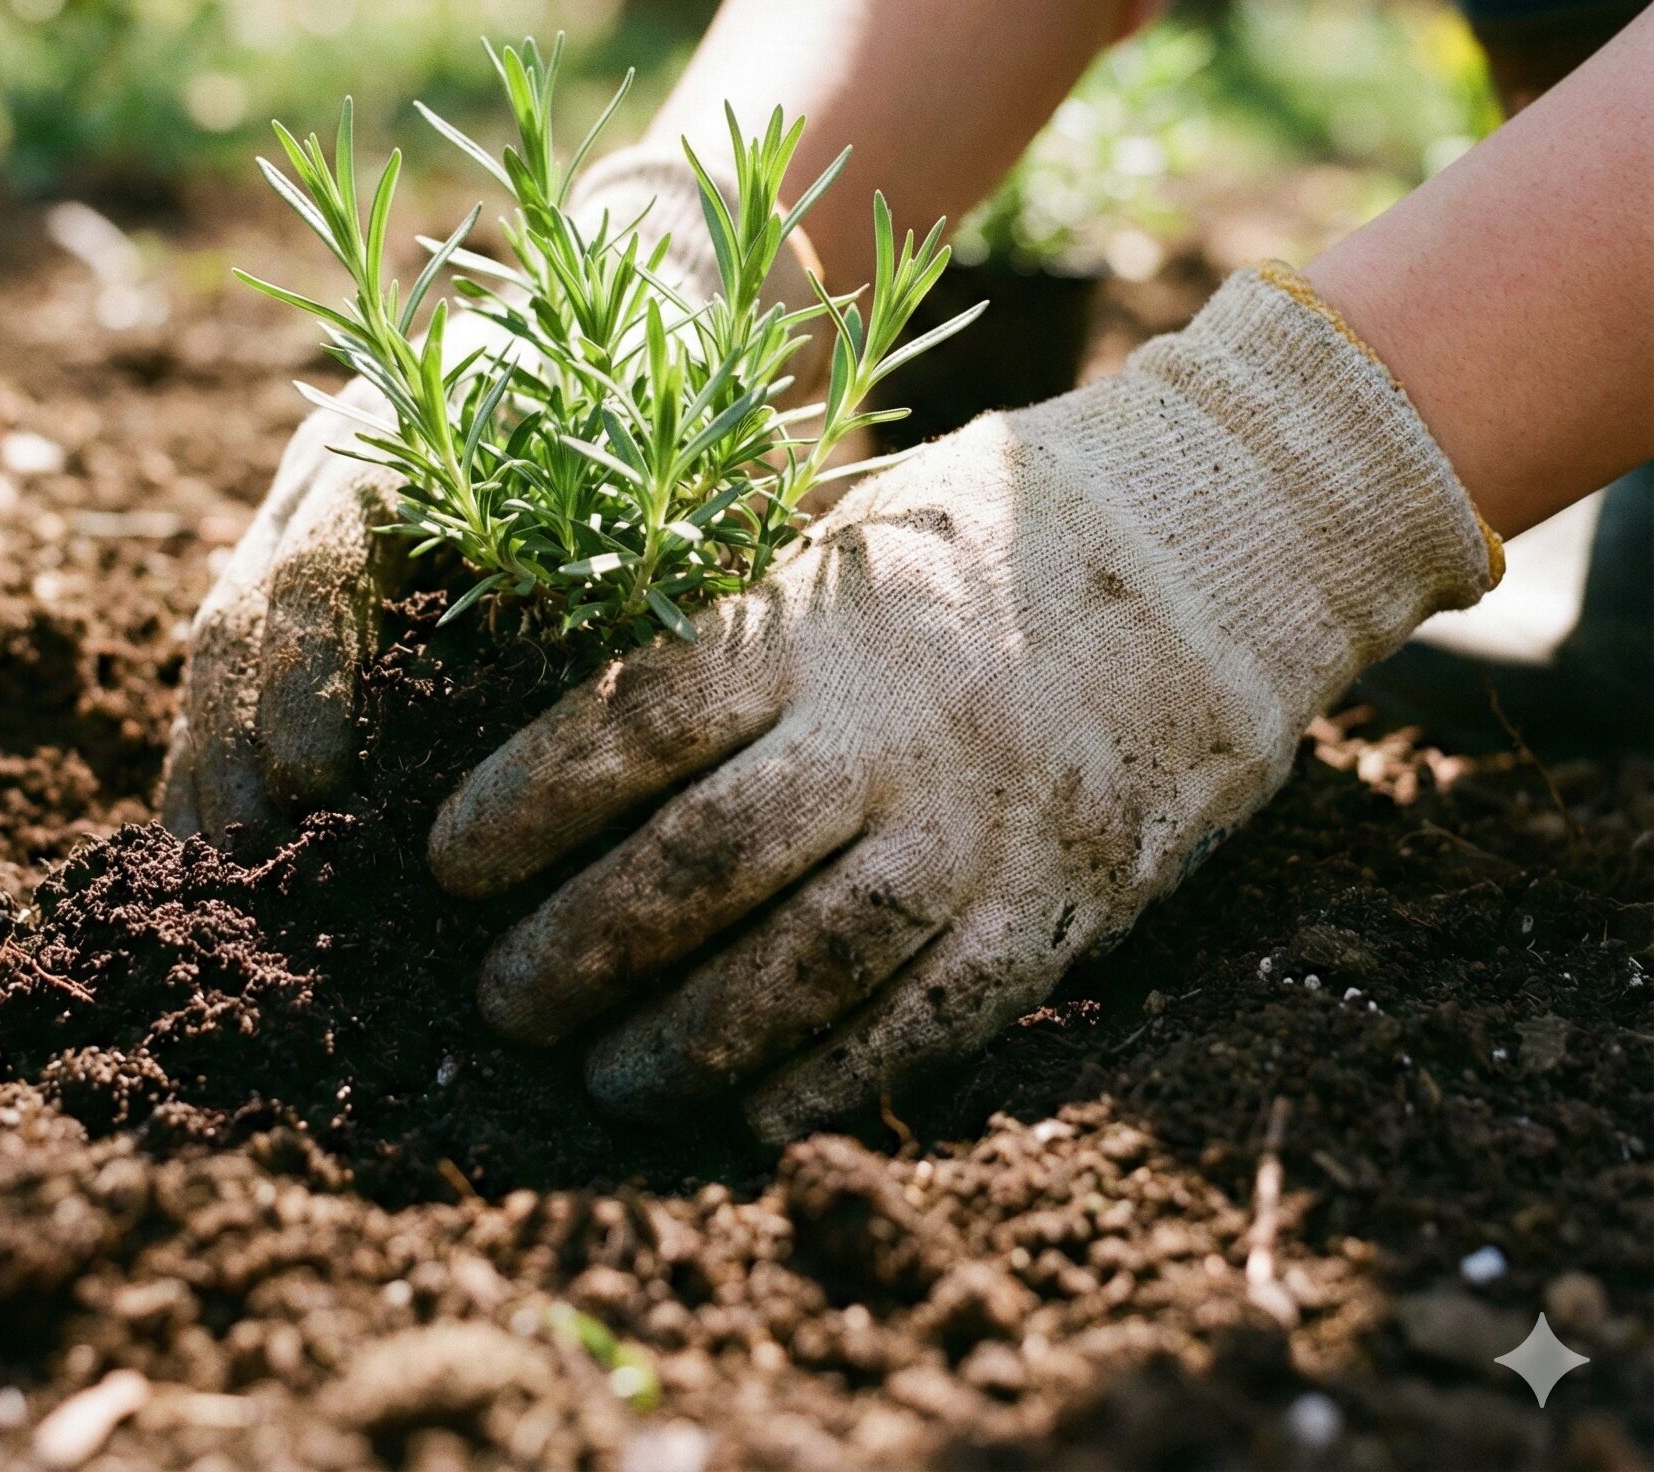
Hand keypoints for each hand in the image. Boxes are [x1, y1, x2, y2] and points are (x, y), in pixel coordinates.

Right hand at [162, 144, 821, 839]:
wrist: (629, 284)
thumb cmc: (653, 376)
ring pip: (228, 630)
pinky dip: (226, 733)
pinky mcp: (317, 545)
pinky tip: (224, 826)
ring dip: (213, 750)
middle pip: (248, 605)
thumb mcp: (639, 450)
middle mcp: (335, 461)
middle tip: (252, 860)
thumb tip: (577, 723)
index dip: (306, 673)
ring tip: (216, 871)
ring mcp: (312, 499)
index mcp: (407, 430)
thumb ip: (601, 554)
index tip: (316, 782)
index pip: (324, 559)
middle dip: (236, 740)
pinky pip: (247, 642)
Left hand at [429, 267, 1499, 1140]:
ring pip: (808, 960)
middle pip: (703, 859)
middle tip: (500, 1002)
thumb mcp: (843, 548)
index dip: (525, 800)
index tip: (449, 862)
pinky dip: (829, 1079)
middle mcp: (893, 725)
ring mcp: (984, 823)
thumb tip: (578, 746)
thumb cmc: (984, 542)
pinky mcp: (1058, 902)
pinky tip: (748, 1115)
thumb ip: (732, 638)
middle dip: (579, 946)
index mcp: (821, 621)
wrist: (1210, 551)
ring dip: (685, 1038)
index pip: (638, 719)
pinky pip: (929, 1018)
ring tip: (602, 1079)